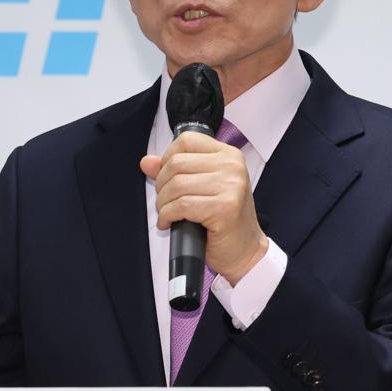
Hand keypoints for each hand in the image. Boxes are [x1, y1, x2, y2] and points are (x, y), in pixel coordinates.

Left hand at [139, 132, 267, 283]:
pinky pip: (181, 206)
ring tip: (167, 213)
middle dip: (161, 185)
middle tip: (164, 201)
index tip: (166, 177)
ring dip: (163, 203)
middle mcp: (232, 166)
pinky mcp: (224, 207)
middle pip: (176, 163)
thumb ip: (175, 171)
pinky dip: (167, 216)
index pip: (186, 140)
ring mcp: (231, 186)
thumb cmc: (224, 219)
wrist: (245, 249)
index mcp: (228, 155)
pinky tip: (169, 223)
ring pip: (176, 185)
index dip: (167, 158)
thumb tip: (147, 162)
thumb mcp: (201, 187)